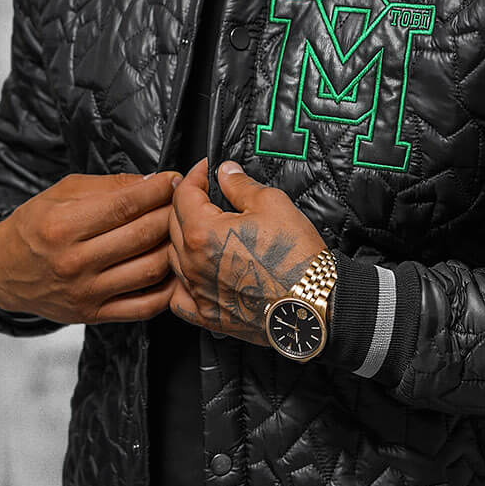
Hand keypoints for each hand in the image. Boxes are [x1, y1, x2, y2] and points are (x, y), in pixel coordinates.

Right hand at [0, 170, 182, 324]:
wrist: (3, 272)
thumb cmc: (34, 227)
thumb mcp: (61, 194)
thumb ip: (109, 187)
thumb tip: (153, 181)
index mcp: (62, 226)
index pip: (125, 206)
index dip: (158, 190)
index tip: (175, 180)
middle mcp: (74, 262)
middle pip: (142, 236)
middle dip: (172, 214)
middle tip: (183, 203)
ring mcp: (87, 292)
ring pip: (150, 270)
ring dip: (174, 248)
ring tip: (179, 233)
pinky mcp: (95, 314)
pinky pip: (144, 306)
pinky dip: (167, 289)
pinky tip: (173, 270)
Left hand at [167, 158, 326, 345]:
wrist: (311, 304)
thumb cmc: (296, 258)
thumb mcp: (272, 205)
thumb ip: (240, 185)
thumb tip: (226, 172)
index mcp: (203, 233)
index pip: (183, 195)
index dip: (195, 176)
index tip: (206, 170)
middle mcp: (193, 264)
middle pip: (173, 224)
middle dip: (187, 204)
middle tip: (206, 196)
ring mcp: (198, 292)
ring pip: (173, 259)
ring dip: (184, 240)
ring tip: (205, 232)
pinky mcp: (207, 315)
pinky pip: (178, 298)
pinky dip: (182, 283)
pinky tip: (196, 274)